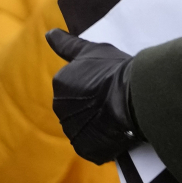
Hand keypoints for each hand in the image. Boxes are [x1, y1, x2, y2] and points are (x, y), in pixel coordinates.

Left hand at [45, 29, 141, 164]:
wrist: (132, 96)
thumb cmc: (113, 70)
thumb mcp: (90, 51)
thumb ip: (66, 44)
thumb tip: (49, 33)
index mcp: (60, 84)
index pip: (74, 87)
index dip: (93, 86)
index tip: (107, 84)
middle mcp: (61, 109)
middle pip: (77, 109)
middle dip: (92, 107)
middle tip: (113, 101)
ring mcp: (73, 131)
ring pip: (85, 128)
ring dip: (97, 125)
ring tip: (117, 118)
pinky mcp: (86, 149)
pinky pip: (93, 146)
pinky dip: (103, 142)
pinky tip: (117, 133)